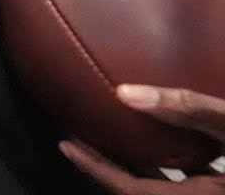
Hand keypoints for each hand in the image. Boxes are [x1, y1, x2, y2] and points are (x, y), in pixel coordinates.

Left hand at [60, 85, 224, 192]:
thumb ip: (187, 108)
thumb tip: (123, 93)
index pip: (129, 189)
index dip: (95, 168)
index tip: (67, 146)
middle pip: (140, 187)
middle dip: (108, 164)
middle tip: (82, 135)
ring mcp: (213, 192)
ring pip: (163, 185)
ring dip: (138, 163)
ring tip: (114, 133)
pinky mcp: (222, 186)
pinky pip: (188, 180)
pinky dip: (168, 162)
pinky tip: (164, 137)